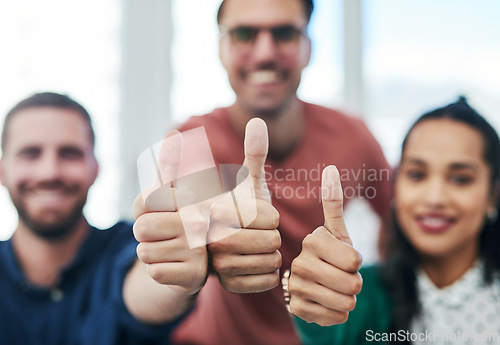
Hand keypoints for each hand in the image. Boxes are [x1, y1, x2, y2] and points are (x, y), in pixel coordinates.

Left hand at [132, 130, 207, 294]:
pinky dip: (159, 272)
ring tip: (170, 251)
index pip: (145, 199)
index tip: (161, 211)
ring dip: (151, 254)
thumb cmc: (177, 222)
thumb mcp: (170, 194)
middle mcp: (199, 222)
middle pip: (141, 228)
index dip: (144, 209)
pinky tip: (174, 268)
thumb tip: (174, 132)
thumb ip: (167, 165)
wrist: (195, 262)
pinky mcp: (194, 276)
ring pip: (144, 252)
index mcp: (191, 200)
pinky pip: (154, 272)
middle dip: (144, 234)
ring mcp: (198, 250)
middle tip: (163, 235)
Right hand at [208, 118, 281, 292]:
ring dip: (271, 255)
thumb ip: (254, 154)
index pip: (266, 216)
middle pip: (270, 240)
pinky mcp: (221, 285)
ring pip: (269, 262)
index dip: (270, 216)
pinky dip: (267, 274)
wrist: (216, 247)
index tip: (259, 215)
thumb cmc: (237, 212)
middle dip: (273, 236)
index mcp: (214, 207)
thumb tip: (258, 121)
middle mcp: (206, 235)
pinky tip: (254, 265)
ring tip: (256, 249)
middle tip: (262, 233)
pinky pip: (265, 281)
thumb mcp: (246, 185)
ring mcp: (213, 263)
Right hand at [288, 166, 362, 325]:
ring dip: (347, 299)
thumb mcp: (336, 231)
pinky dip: (338, 313)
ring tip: (333, 289)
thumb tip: (330, 168)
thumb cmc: (330, 255)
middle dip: (355, 283)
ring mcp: (296, 287)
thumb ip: (333, 202)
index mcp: (313, 241)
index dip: (355, 263)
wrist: (310, 284)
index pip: (354, 261)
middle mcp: (300, 263)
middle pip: (352, 284)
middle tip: (341, 276)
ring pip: (346, 303)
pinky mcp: (297, 308)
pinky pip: (336, 317)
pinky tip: (325, 302)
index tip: (342, 257)